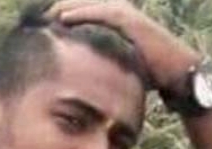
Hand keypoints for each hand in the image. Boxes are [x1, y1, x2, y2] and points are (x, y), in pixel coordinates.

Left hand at [46, 0, 200, 93]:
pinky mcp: (130, 20)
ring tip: (45, 15)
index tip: (40, 26)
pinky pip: (101, 13)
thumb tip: (82, 79)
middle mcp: (119, 14)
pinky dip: (82, 14)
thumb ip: (101, 65)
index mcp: (114, 24)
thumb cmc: (149, 75)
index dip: (61, 18)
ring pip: (88, 6)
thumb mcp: (119, 68)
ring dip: (65, 8)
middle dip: (58, 9)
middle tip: (35, 17)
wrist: (176, 74)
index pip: (82, 16)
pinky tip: (64, 18)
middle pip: (81, 6)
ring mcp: (125, 15)